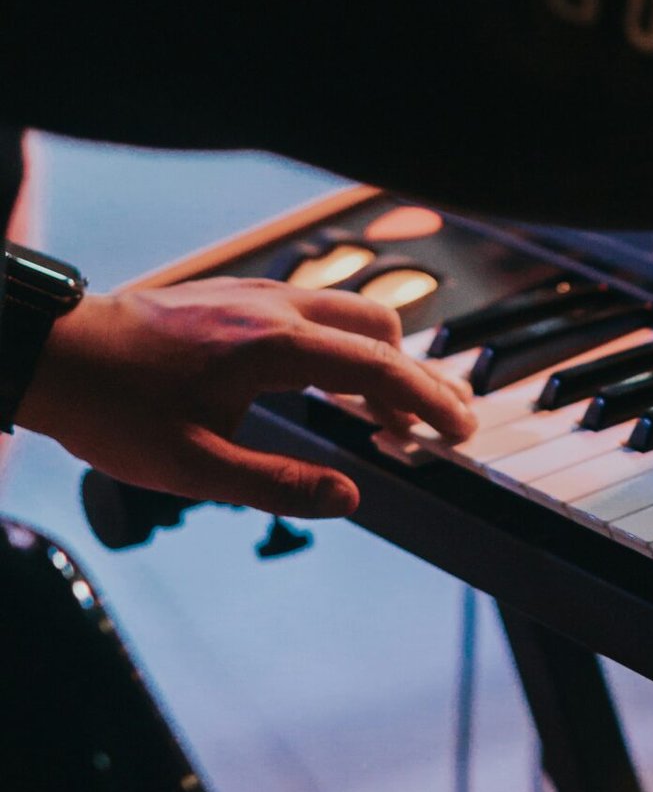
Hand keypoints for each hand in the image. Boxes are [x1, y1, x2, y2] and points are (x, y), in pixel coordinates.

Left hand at [16, 276, 474, 519]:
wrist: (55, 352)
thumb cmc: (115, 409)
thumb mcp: (196, 468)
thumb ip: (279, 483)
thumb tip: (347, 498)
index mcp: (276, 349)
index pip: (382, 370)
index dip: (430, 404)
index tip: (459, 431)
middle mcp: (276, 307)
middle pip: (382, 328)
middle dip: (420, 375)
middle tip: (440, 422)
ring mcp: (255, 293)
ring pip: (349, 310)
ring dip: (384, 355)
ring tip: (393, 407)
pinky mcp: (235, 293)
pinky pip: (316, 307)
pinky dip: (346, 340)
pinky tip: (334, 378)